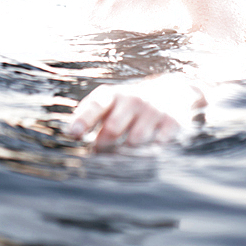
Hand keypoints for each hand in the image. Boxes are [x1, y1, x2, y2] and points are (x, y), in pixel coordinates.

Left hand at [65, 78, 205, 150]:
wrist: (173, 90)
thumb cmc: (131, 103)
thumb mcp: (112, 101)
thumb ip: (92, 115)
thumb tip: (72, 136)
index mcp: (114, 94)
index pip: (96, 105)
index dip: (83, 119)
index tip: (73, 133)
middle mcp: (133, 99)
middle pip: (113, 128)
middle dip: (103, 145)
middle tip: (100, 153)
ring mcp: (153, 110)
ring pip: (134, 141)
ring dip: (126, 153)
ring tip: (123, 154)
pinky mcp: (172, 122)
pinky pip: (157, 146)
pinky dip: (149, 153)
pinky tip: (147, 152)